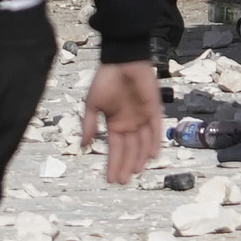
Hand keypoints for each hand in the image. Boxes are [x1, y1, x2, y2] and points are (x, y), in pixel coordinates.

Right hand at [79, 59, 163, 184]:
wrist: (121, 59)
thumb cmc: (106, 78)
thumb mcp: (92, 104)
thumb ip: (89, 124)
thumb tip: (84, 144)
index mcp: (115, 123)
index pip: (115, 149)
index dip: (113, 164)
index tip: (110, 179)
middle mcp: (130, 124)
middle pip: (129, 150)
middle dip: (126, 165)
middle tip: (122, 181)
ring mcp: (142, 118)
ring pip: (143, 143)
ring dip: (140, 158)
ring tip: (135, 171)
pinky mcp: (154, 109)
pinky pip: (156, 129)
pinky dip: (154, 142)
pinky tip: (151, 155)